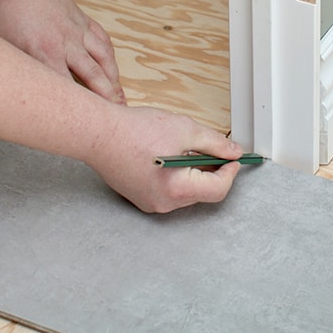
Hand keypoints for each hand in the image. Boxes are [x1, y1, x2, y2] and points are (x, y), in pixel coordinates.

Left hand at [0, 0, 125, 103]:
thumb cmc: (4, 12)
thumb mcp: (2, 46)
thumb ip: (18, 70)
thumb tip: (22, 92)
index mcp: (44, 54)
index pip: (68, 88)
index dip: (80, 107)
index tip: (88, 122)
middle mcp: (66, 45)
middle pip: (95, 76)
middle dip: (108, 98)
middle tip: (116, 114)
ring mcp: (77, 31)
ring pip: (104, 59)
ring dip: (114, 79)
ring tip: (120, 95)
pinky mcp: (82, 21)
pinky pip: (103, 40)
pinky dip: (110, 56)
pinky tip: (112, 66)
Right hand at [89, 105, 243, 212]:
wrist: (98, 133)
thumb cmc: (134, 130)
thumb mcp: (184, 129)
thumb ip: (214, 143)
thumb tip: (233, 152)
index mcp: (177, 189)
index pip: (218, 190)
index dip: (230, 172)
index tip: (234, 159)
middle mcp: (164, 203)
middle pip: (202, 193)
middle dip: (212, 171)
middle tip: (213, 150)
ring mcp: (149, 203)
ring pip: (185, 193)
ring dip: (193, 173)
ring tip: (185, 149)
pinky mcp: (139, 198)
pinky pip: (168, 192)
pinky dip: (176, 177)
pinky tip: (168, 156)